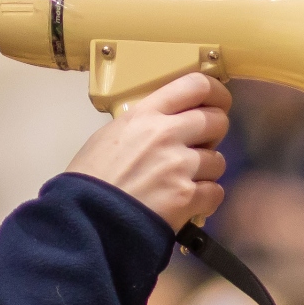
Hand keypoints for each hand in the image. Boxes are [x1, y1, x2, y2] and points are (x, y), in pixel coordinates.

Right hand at [66, 72, 230, 230]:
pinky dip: (204, 200)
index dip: (216, 92)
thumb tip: (166, 124)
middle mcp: (166, 134)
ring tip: (184, 182)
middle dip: (213, 135)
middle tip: (199, 147)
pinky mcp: (187, 197)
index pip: (196, 85)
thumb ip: (143, 125)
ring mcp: (179, 166)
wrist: (85, 218)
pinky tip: (187, 203)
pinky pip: (215, 192)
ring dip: (205, 172)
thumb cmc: (90, 179)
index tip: (217, 102)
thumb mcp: (110, 136)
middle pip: (217, 121)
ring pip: (218, 160)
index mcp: (146, 114)